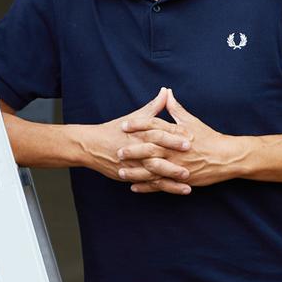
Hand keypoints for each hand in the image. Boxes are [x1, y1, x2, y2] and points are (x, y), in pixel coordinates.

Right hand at [73, 87, 192, 192]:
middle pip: (157, 152)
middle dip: (174, 157)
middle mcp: (136, 149)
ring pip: (154, 171)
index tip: (190, 138)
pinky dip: (161, 187)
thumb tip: (166, 91)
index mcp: (138, 133)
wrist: (91, 146)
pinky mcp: (130, 175)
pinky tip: (175, 189)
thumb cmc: (114, 130)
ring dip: (171, 177)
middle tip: (191, 159)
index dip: (174, 136)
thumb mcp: (133, 117)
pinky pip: (148, 183)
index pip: (158, 133)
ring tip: (187, 181)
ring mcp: (133, 164)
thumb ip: (153, 107)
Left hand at [119, 88, 244, 192]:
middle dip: (133, 151)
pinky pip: (161, 184)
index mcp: (177, 133)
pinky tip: (134, 187)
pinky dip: (147, 187)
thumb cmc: (209, 137)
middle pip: (151, 149)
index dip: (138, 125)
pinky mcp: (181, 179)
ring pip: (153, 169)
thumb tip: (166, 92)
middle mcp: (175, 149)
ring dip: (136, 172)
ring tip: (121, 172)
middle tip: (118, 151)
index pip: (154, 126)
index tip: (124, 125)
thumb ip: (175, 108)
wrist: (227, 157)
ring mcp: (178, 165)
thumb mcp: (191, 121)